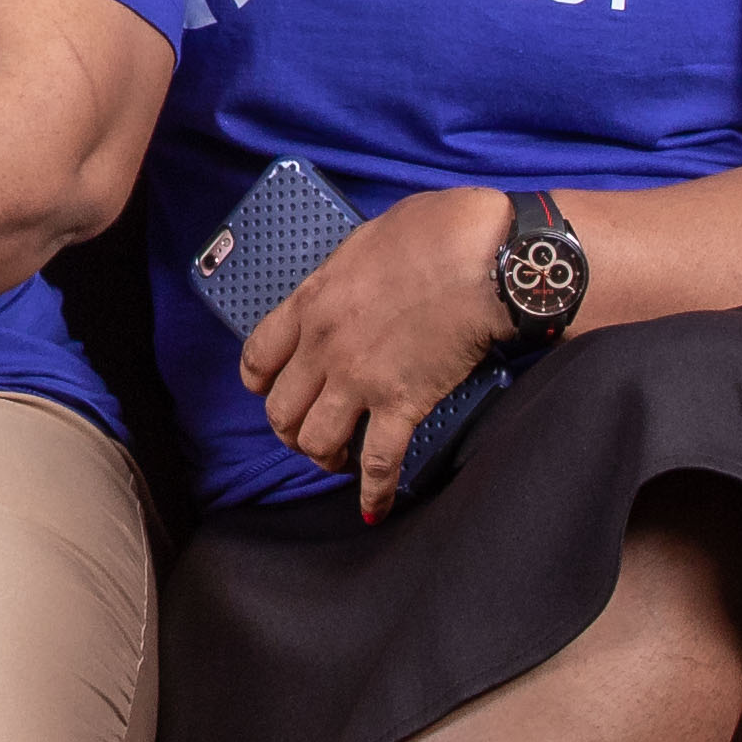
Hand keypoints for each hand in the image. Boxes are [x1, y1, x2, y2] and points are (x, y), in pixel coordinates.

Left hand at [237, 189, 520, 516]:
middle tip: (308, 430)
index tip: (269, 391)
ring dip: (323, 456)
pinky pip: (378, 463)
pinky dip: (373, 492)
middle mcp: (324, 347)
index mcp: (311, 302)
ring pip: (316, 441)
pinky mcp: (401, 405)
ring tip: (337, 459)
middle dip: (290, 428)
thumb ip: (347, 272)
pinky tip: (372, 509)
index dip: (260, 383)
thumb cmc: (434, 233)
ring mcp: (360, 380)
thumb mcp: (368, 240)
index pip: (259, 357)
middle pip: (281, 410)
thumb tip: (352, 282)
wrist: (482, 256)